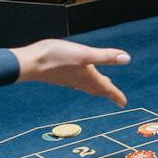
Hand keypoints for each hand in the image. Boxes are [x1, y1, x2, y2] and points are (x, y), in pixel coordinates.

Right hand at [12, 40, 130, 105]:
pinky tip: (79, 77)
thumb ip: (105, 56)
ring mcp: (69, 79)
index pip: (106, 89)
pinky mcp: (60, 75)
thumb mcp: (85, 54)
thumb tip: (126, 59)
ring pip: (87, 86)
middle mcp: (80, 81)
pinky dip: (84, 81)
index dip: (116, 95)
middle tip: (116, 98)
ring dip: (97, 87)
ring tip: (103, 85)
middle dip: (108, 93)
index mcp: (89, 77)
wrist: (31, 63)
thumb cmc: (57, 57)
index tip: (123, 103)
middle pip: (97, 89)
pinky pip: (76, 82)